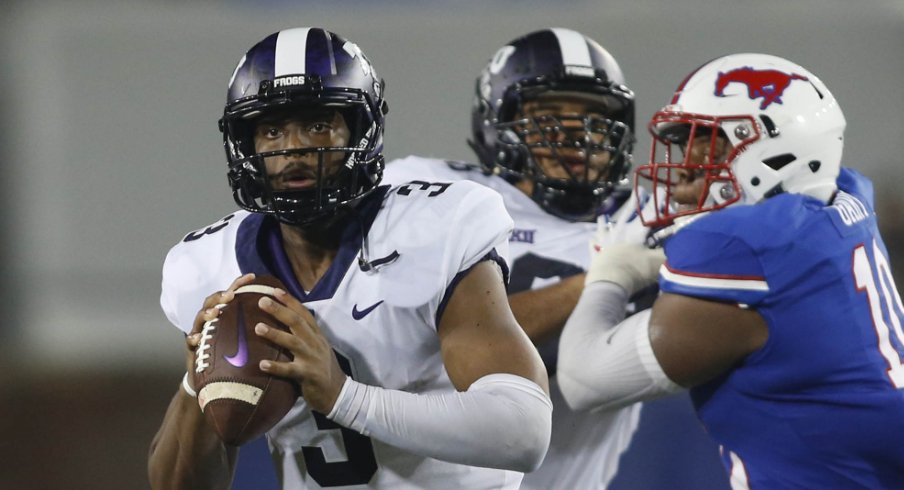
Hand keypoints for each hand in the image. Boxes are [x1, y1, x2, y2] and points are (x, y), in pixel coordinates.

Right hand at [185, 274, 257, 386]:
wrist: (214, 378)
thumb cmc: (233, 354)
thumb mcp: (245, 336)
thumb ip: (256, 321)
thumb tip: (280, 308)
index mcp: (225, 314)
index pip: (231, 294)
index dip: (240, 284)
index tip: (252, 276)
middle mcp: (211, 320)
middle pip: (211, 302)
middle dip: (220, 296)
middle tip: (230, 295)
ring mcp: (200, 332)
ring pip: (199, 319)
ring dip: (206, 314)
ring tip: (214, 312)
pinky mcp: (193, 348)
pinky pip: (190, 342)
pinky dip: (193, 338)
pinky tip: (196, 338)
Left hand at [254, 289, 346, 414]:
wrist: (338, 393)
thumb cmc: (322, 369)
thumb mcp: (317, 348)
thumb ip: (304, 336)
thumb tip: (284, 324)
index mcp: (317, 335)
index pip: (303, 313)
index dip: (290, 301)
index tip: (274, 290)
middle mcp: (315, 343)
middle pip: (296, 322)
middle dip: (279, 310)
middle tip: (262, 300)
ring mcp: (312, 358)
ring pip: (292, 342)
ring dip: (275, 334)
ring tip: (257, 327)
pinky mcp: (308, 375)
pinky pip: (290, 370)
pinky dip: (276, 367)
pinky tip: (262, 364)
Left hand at [587, 188, 665, 292]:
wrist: (609, 282)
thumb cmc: (635, 270)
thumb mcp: (658, 262)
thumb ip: (668, 252)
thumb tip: (681, 245)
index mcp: (635, 233)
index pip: (649, 214)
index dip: (657, 203)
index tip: (662, 190)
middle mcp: (619, 233)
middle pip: (627, 215)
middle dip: (635, 203)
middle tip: (638, 191)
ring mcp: (605, 242)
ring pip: (605, 227)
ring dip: (606, 221)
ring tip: (603, 216)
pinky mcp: (595, 254)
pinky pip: (593, 244)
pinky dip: (593, 240)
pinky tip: (591, 237)